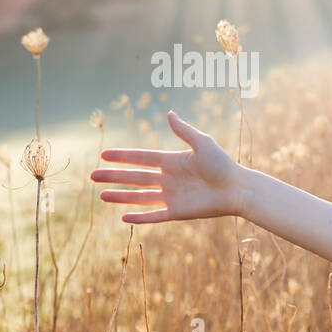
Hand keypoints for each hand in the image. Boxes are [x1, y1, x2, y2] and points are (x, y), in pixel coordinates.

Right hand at [91, 110, 244, 222]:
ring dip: (120, 197)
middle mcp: (169, 179)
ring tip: (101, 196)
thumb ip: (184, 131)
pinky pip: (154, 215)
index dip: (123, 157)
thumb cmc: (223, 164)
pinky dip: (139, 217)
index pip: (141, 158)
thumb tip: (169, 113)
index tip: (104, 155)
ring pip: (140, 197)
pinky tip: (123, 218)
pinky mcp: (177, 212)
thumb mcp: (202, 143)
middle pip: (135, 178)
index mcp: (172, 161)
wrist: (238, 189)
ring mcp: (172, 196)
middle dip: (114, 177)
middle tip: (92, 175)